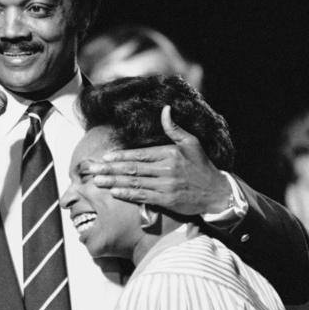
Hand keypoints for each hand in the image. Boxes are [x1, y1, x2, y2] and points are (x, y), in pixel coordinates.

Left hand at [87, 106, 230, 215]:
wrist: (217, 192)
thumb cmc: (202, 166)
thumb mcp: (191, 142)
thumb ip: (174, 128)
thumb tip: (165, 109)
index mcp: (170, 154)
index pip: (140, 154)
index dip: (121, 156)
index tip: (105, 157)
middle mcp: (166, 169)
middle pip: (133, 169)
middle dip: (110, 169)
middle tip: (91, 170)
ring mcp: (166, 186)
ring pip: (135, 182)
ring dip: (114, 182)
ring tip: (97, 181)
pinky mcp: (167, 200)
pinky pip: (143, 196)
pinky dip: (128, 194)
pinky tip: (115, 193)